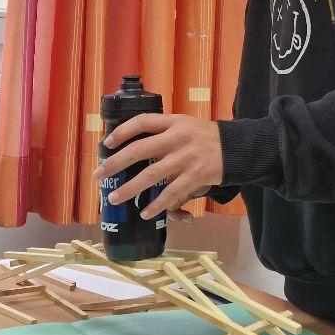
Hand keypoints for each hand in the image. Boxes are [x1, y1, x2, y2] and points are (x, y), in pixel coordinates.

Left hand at [92, 114, 222, 219]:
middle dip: (115, 163)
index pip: (143, 122)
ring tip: (114, 198)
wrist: (236, 148)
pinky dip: (156, 204)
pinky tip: (144, 213)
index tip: (107, 143)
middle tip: (99, 174)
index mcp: (174, 123)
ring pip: (152, 175)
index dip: (122, 131)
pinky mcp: (196, 176)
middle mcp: (178, 138)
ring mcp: (186, 158)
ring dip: (129, 188)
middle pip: (140, 150)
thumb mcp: (185, 125)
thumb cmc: (205, 138)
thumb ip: (163, 132)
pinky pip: (171, 193)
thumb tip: (133, 147)